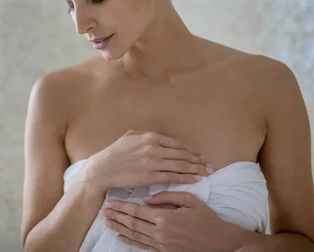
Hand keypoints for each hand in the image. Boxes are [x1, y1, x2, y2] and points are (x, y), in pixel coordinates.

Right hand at [80, 130, 212, 191]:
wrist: (103, 169)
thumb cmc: (115, 152)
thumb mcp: (129, 136)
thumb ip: (145, 135)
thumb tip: (159, 138)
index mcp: (150, 137)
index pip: (176, 144)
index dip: (190, 151)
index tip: (198, 156)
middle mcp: (153, 148)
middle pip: (182, 154)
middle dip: (197, 160)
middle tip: (209, 165)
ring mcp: (152, 163)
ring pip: (180, 165)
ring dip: (196, 169)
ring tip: (207, 172)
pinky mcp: (150, 177)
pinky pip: (172, 177)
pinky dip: (186, 178)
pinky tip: (195, 179)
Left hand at [101, 191, 239, 251]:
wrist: (220, 241)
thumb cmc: (206, 218)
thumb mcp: (189, 200)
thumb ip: (167, 197)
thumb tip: (147, 199)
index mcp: (165, 218)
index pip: (137, 211)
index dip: (122, 206)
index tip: (110, 202)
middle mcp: (160, 232)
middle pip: (132, 223)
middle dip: (116, 216)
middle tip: (103, 211)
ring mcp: (161, 244)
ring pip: (135, 235)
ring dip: (119, 228)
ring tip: (106, 222)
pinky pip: (143, 246)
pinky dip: (130, 241)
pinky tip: (120, 237)